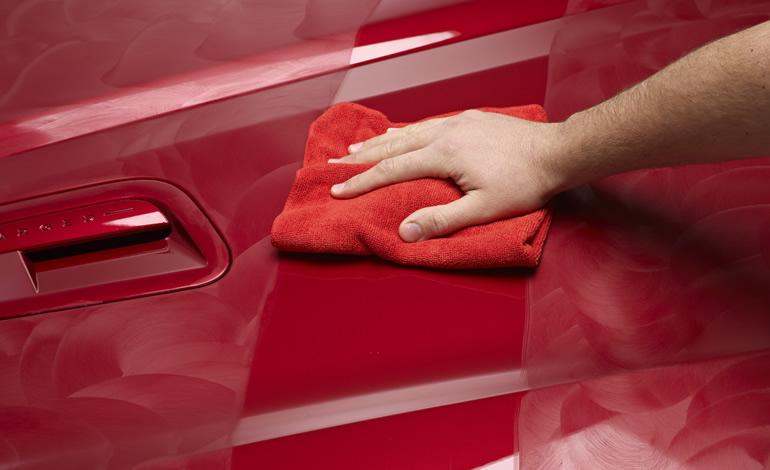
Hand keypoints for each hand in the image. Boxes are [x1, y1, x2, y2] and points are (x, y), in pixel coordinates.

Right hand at [328, 109, 567, 241]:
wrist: (558, 152)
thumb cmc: (524, 184)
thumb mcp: (483, 209)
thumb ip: (442, 220)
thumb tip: (405, 232)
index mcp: (444, 154)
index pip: (393, 169)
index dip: (363, 181)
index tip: (338, 190)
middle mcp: (445, 131)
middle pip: (394, 145)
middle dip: (362, 157)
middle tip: (335, 164)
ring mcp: (458, 122)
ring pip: (409, 131)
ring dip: (380, 141)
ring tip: (357, 147)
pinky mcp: (470, 119)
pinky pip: (427, 124)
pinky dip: (406, 131)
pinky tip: (401, 133)